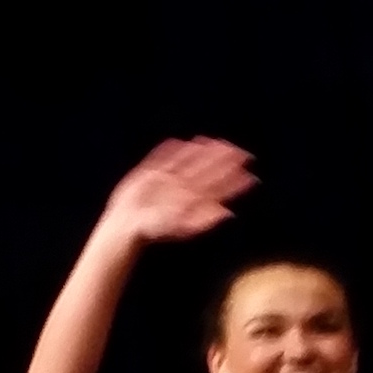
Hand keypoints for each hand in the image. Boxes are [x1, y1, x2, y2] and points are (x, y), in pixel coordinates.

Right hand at [106, 137, 255, 245]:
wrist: (124, 227)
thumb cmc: (153, 230)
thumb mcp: (181, 228)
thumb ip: (204, 221)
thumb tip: (228, 214)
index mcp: (192, 201)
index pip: (217, 186)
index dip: (234, 177)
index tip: (248, 166)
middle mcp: (181, 190)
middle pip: (206, 171)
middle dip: (222, 160)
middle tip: (239, 151)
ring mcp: (166, 182)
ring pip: (187, 162)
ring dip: (201, 152)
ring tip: (213, 141)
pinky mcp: (148, 176)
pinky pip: (162, 159)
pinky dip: (170, 151)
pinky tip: (180, 142)